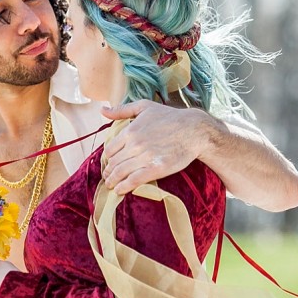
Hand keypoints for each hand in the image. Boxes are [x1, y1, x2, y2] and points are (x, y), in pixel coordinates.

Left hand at [101, 100, 218, 193]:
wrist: (194, 130)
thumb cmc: (170, 117)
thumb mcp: (144, 107)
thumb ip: (122, 110)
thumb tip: (102, 110)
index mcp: (130, 131)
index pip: (109, 150)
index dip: (107, 159)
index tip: (108, 164)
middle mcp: (135, 144)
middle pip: (114, 163)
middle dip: (109, 172)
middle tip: (108, 177)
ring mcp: (145, 157)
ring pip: (121, 172)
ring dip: (113, 181)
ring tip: (111, 185)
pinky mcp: (157, 168)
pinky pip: (134, 180)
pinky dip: (124, 187)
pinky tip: (120, 190)